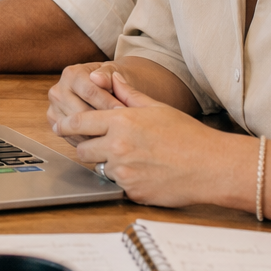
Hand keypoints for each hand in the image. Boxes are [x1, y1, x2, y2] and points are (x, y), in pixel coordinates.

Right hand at [46, 61, 122, 144]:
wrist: (103, 87)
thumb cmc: (110, 80)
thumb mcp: (113, 72)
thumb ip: (107, 74)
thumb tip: (98, 78)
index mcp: (71, 74)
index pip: (90, 92)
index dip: (109, 104)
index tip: (124, 113)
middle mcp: (58, 90)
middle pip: (81, 112)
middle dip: (103, 121)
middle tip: (121, 128)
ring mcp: (54, 107)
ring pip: (75, 127)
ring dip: (95, 132)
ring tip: (113, 134)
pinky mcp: (54, 122)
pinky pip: (71, 136)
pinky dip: (88, 140)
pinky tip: (102, 137)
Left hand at [52, 72, 247, 207]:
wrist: (212, 166)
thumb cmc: (187, 134)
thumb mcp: (156, 107)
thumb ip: (128, 94)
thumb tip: (110, 78)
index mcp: (120, 122)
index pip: (79, 123)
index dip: (66, 125)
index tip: (59, 126)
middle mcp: (117, 147)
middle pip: (83, 150)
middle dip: (88, 147)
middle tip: (100, 145)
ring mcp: (124, 172)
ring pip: (100, 168)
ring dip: (109, 164)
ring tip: (133, 158)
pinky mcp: (132, 192)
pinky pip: (118, 185)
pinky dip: (125, 180)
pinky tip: (144, 172)